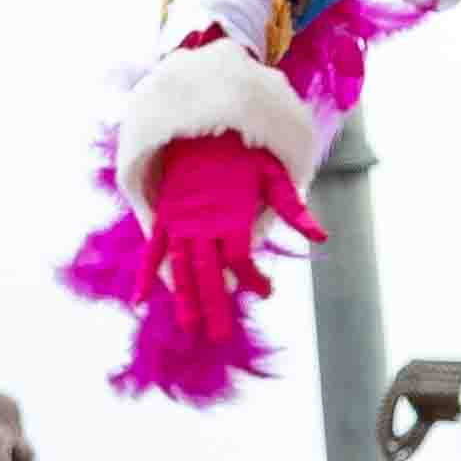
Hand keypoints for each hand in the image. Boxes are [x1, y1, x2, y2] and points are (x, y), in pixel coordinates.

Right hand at [76, 127, 321, 411]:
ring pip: (179, 267)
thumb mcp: (273, 174)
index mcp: (232, 216)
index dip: (255, 280)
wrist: (202, 125)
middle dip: (214, 305)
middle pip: (208, 273)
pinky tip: (138, 299)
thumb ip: (292, 208)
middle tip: (218, 335)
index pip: (242, 261)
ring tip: (187, 325)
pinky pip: (152, 250)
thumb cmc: (242, 151)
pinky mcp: (164, 216)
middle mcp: (203, 224)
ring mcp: (180, 222)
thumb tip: (322, 237)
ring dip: (183, 297)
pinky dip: (145, 274)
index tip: (267, 292)